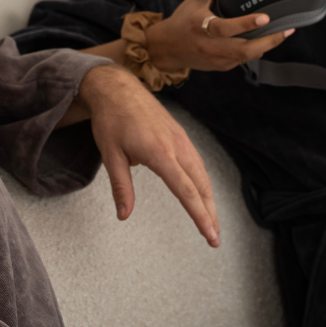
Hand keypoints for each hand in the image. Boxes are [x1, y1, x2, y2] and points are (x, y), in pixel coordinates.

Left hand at [76, 65, 219, 246]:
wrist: (117, 87)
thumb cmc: (111, 120)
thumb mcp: (110, 155)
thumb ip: (120, 187)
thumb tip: (124, 215)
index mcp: (160, 153)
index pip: (186, 191)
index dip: (199, 215)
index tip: (210, 234)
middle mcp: (176, 146)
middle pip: (201, 186)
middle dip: (210, 214)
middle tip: (215, 239)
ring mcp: (181, 139)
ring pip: (202, 174)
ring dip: (209, 199)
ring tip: (210, 222)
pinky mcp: (180, 134)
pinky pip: (197, 162)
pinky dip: (203, 182)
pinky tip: (201, 193)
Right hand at [145, 0, 293, 71]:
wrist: (165, 49)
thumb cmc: (183, 19)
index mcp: (200, 25)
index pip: (224, 27)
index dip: (245, 24)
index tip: (265, 17)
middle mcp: (208, 46)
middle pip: (243, 50)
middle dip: (268, 42)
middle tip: (286, 30)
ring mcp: (216, 59)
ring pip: (246, 57)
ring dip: (266, 46)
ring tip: (282, 33)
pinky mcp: (220, 67)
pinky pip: (242, 60)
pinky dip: (255, 50)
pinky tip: (265, 40)